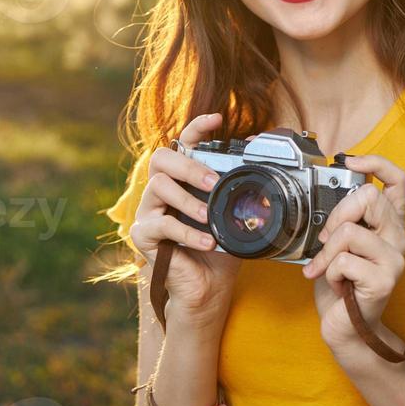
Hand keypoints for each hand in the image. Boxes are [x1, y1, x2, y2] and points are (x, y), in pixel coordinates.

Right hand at [127, 112, 241, 330]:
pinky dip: (187, 232)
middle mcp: (163, 190)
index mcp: (184, 179)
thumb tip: (261, 161)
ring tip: (208, 216)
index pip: (184, 143)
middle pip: (162, 158)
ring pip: (158, 186)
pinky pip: (161, 224)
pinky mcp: (143, 235)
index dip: (197, 127)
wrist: (209, 287)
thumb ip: (241, 189)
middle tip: (213, 182)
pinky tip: (206, 241)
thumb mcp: (235, 215)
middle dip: (189, 165)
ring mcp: (149, 211)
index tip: (217, 118)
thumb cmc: (220, 248)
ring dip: (188, 200)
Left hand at [302, 154, 404, 357]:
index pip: (398, 179)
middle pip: (368, 197)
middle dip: (337, 214)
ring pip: (350, 232)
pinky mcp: (384, 280)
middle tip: (327, 239)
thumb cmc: (342, 284)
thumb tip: (329, 195)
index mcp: (389, 224)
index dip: (376, 162)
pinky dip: (329, 272)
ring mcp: (394, 259)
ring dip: (327, 252)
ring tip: (327, 268)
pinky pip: (344, 261)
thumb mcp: (342, 243)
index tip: (351, 161)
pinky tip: (337, 285)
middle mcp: (398, 237)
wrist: (346, 328)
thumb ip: (345, 219)